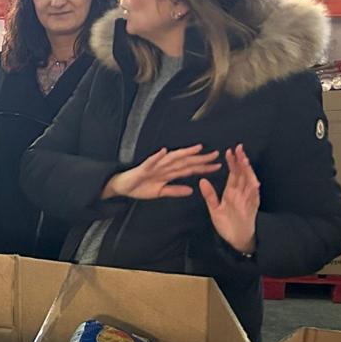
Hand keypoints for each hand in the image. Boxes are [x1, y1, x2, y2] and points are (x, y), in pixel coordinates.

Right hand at [103, 145, 221, 200]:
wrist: (122, 186)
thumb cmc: (140, 187)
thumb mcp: (160, 192)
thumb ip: (175, 190)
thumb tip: (191, 191)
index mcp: (169, 173)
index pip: (190, 169)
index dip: (204, 168)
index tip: (218, 166)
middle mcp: (165, 167)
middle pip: (186, 161)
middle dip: (200, 158)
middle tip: (216, 155)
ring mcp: (154, 166)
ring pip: (172, 158)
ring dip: (184, 153)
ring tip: (196, 149)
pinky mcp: (143, 168)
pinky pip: (151, 161)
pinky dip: (157, 156)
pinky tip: (164, 151)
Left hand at [199, 145, 259, 254]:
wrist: (235, 240)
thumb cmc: (226, 224)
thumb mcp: (214, 209)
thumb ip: (209, 195)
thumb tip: (202, 180)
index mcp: (231, 192)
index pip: (233, 174)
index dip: (232, 162)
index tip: (229, 151)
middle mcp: (241, 194)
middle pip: (242, 174)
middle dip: (241, 161)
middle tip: (239, 149)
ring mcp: (247, 200)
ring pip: (249, 183)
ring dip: (248, 172)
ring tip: (245, 161)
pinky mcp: (251, 210)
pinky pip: (254, 199)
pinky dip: (254, 192)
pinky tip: (254, 183)